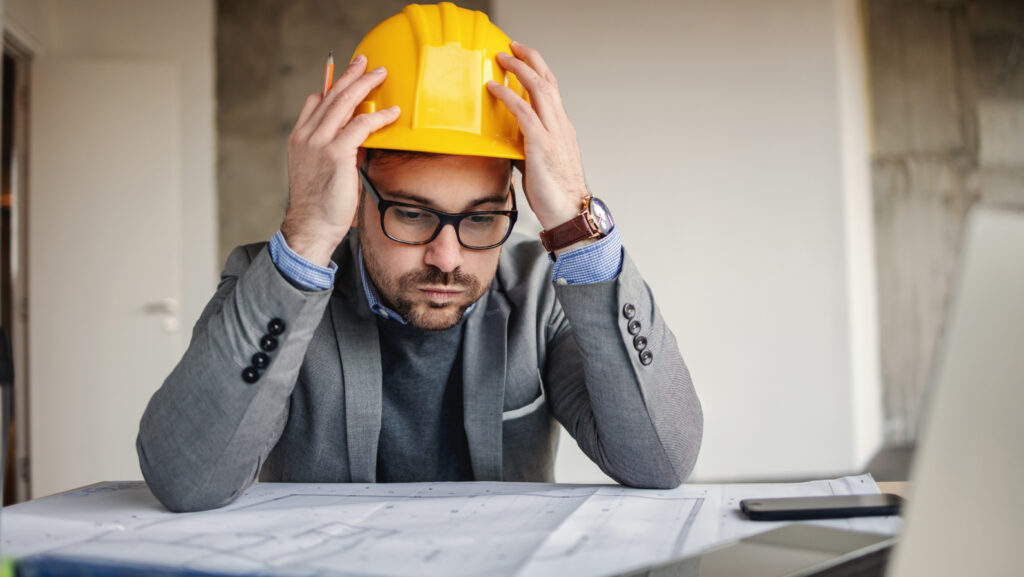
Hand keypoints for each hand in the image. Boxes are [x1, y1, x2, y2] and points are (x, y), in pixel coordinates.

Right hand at [282, 55, 400, 265]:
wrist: (311, 226)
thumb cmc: (320, 205)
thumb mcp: (322, 171)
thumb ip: (337, 151)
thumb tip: (358, 142)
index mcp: (299, 138)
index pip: (315, 102)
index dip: (332, 87)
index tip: (347, 76)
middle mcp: (306, 135)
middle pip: (331, 95)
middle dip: (350, 75)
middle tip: (366, 62)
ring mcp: (319, 142)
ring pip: (345, 102)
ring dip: (365, 85)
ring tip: (381, 75)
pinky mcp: (336, 153)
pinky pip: (361, 125)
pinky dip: (378, 116)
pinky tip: (393, 112)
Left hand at [486, 41, 588, 232]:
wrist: (569, 212)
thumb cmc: (554, 193)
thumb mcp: (539, 163)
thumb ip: (526, 146)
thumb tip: (508, 141)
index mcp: (561, 128)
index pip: (551, 90)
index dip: (537, 70)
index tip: (522, 57)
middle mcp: (560, 125)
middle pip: (548, 81)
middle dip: (529, 59)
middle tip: (511, 46)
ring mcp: (553, 133)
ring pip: (539, 89)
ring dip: (519, 70)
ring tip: (502, 58)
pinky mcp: (541, 145)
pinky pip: (524, 112)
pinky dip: (509, 96)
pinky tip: (494, 88)